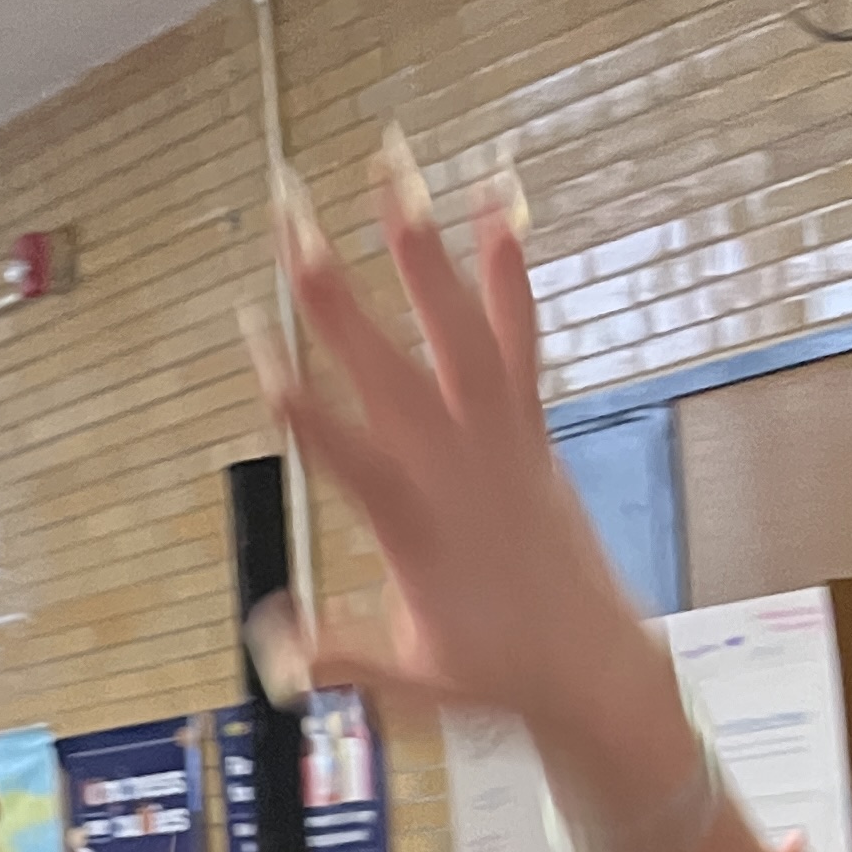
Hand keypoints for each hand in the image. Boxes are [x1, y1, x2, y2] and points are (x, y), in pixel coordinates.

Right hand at [246, 138, 685, 803]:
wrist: (593, 664)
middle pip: (385, 362)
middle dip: (334, 290)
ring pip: (453, 326)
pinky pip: (515, 335)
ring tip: (390, 172)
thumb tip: (271, 645)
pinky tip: (495, 203)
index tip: (258, 342)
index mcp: (416, 525)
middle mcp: (458, 462)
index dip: (299, 397)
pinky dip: (504, 269)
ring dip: (418, 246)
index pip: (345, 451)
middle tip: (292, 222)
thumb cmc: (492, 676)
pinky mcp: (527, 424)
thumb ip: (340, 653)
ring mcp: (498, 434)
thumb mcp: (408, 679)